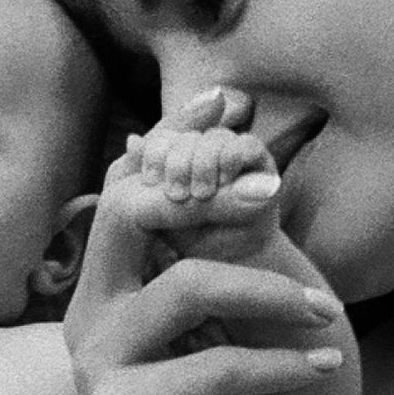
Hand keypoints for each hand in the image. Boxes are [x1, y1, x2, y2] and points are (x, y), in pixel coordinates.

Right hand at [67, 123, 347, 394]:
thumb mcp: (218, 339)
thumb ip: (225, 271)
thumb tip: (264, 183)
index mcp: (107, 290)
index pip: (128, 190)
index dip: (174, 139)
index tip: (231, 101)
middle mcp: (89, 317)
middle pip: (130, 214)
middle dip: (207, 190)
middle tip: (275, 193)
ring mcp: (98, 365)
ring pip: (182, 287)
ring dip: (267, 289)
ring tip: (325, 311)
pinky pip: (208, 368)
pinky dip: (275, 362)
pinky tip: (318, 364)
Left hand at [109, 88, 282, 256]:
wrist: (224, 260)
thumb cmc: (185, 235)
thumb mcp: (155, 209)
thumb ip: (142, 177)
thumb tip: (131, 139)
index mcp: (178, 152)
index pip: (164, 136)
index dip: (155, 153)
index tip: (149, 181)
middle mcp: (206, 148)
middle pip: (188, 134)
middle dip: (178, 162)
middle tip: (175, 195)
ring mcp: (234, 152)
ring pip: (215, 137)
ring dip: (203, 163)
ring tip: (200, 195)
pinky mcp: (262, 164)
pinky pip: (246, 145)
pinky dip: (232, 158)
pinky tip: (224, 182)